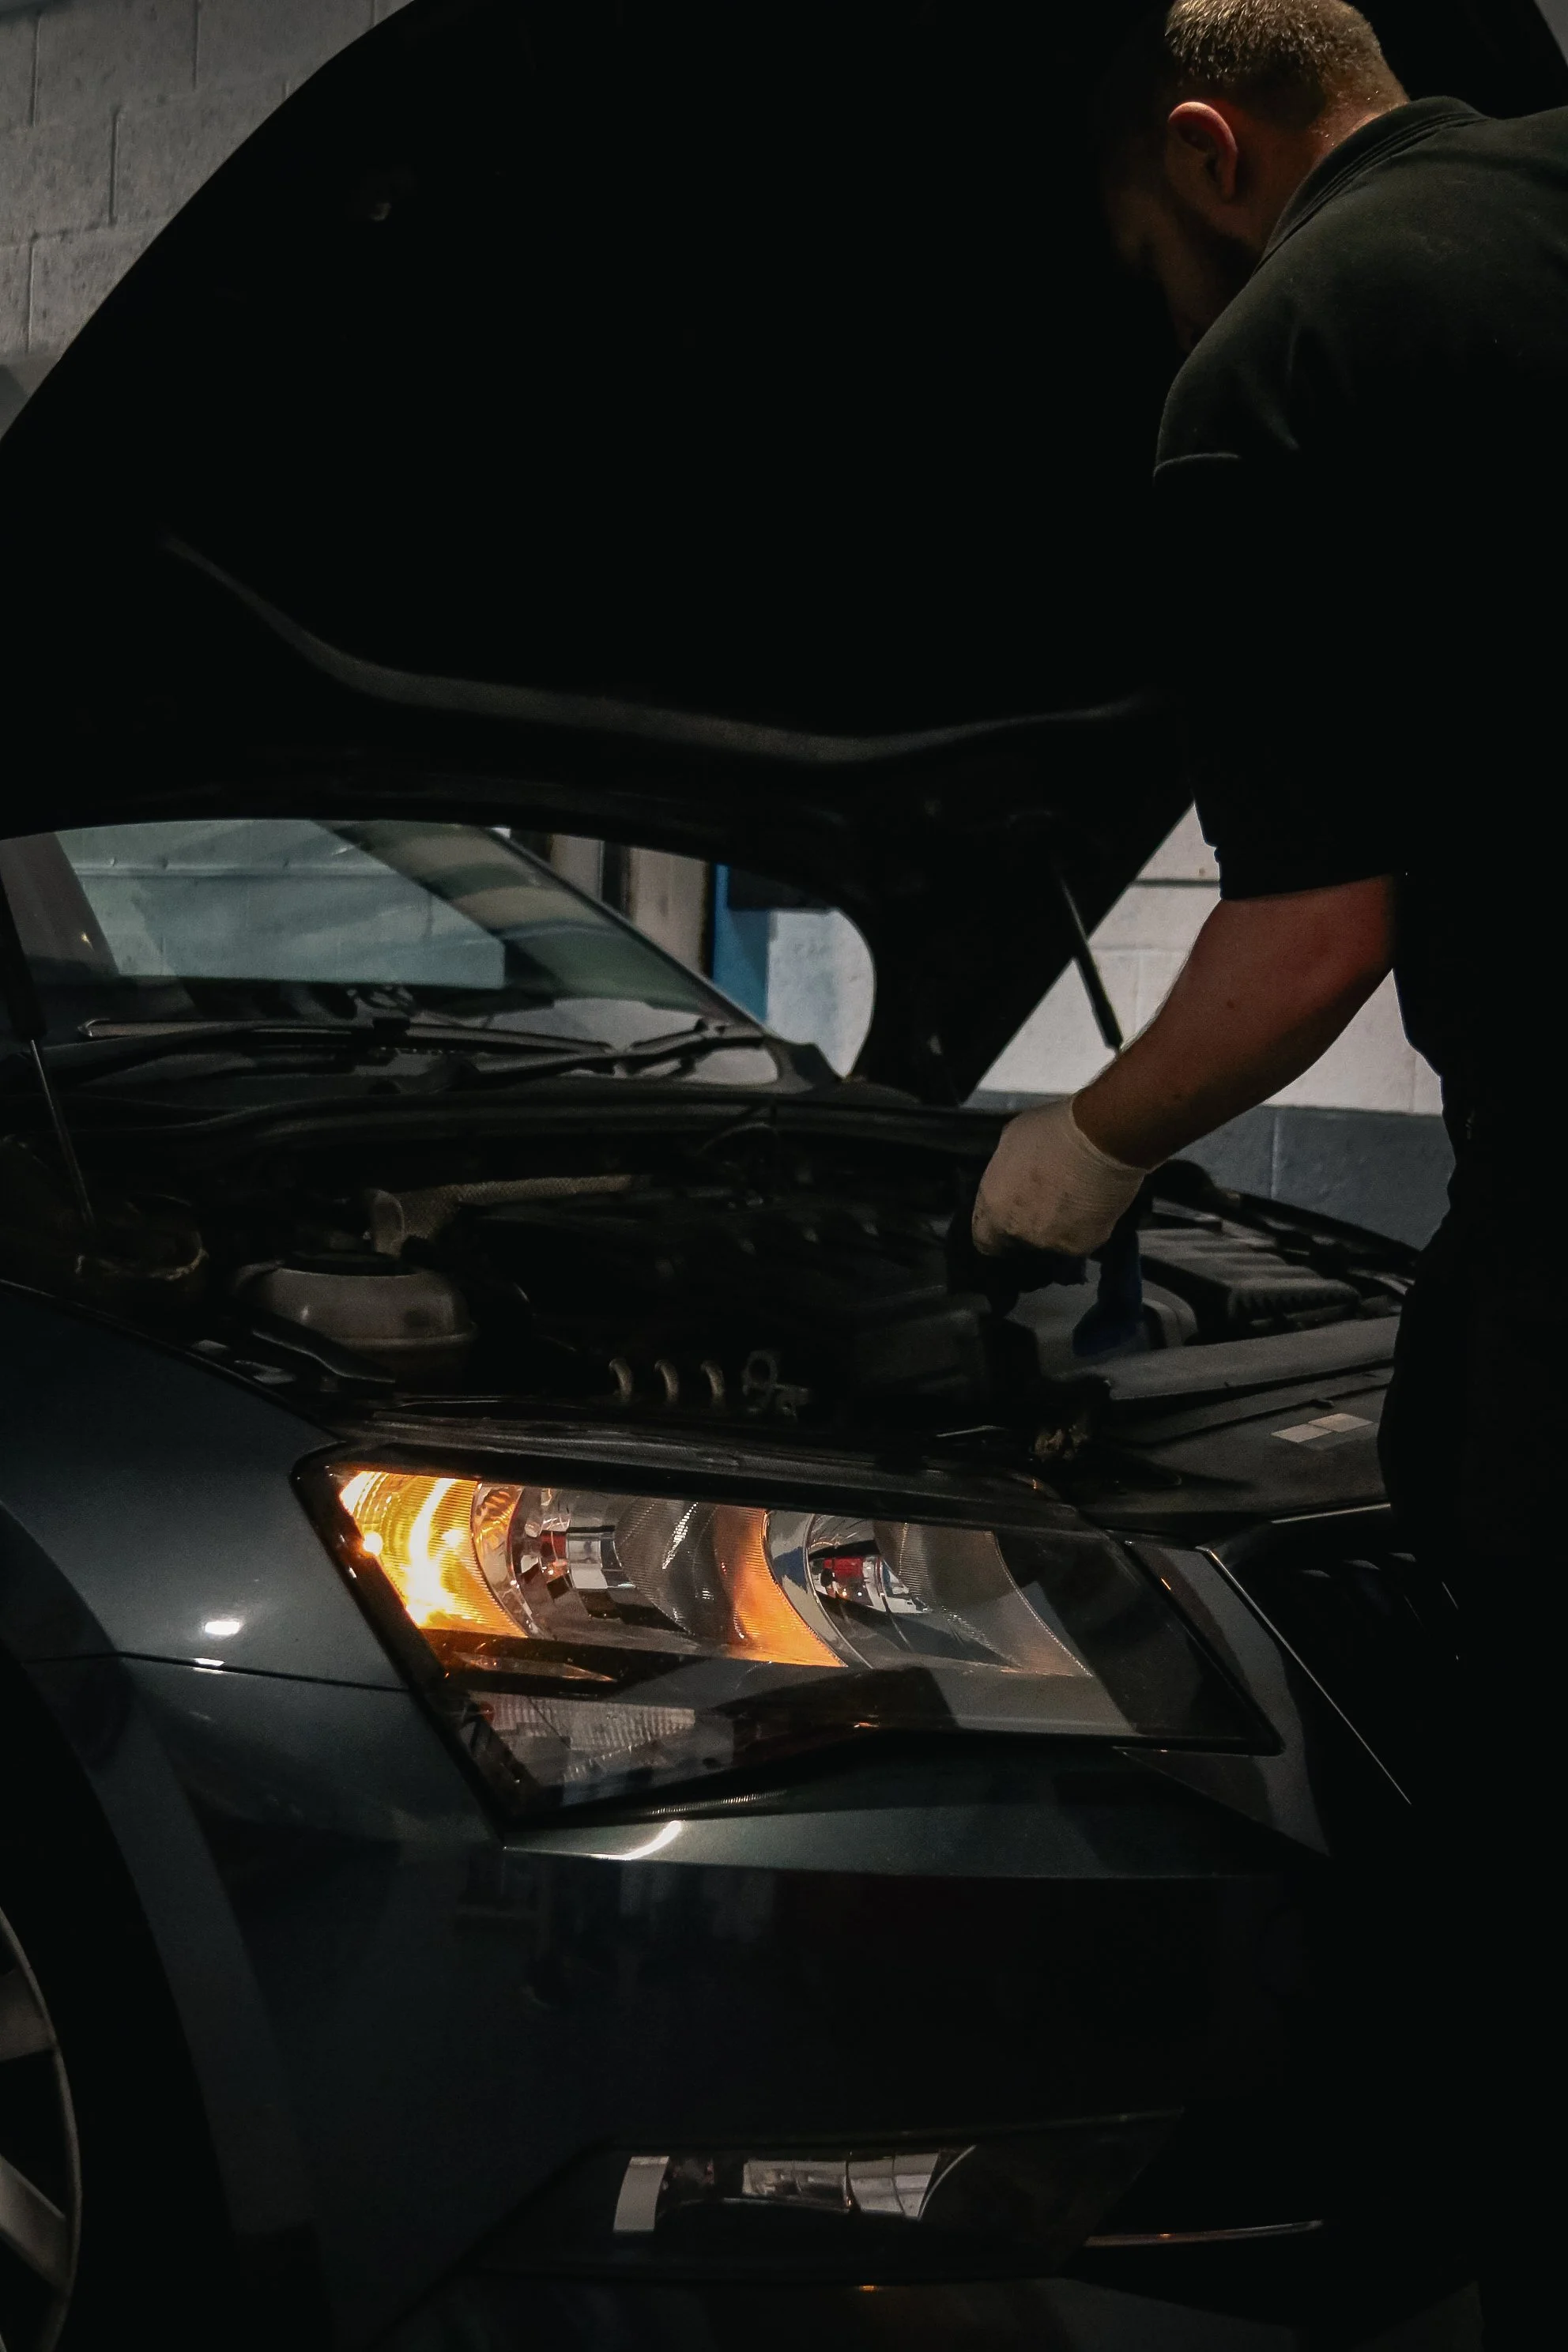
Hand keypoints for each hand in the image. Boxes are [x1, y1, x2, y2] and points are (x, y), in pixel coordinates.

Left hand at [973, 1098, 1148, 1257]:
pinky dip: (1084, 1227)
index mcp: (995, 1206)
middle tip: (1045, 1203)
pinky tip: (1093, 1206)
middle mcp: (1020, 1231)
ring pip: (1050, 1243)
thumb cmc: (1053, 1130)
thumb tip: (1011, 1174)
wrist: (1102, 1138)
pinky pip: (1079, 1240)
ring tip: (1073, 1201)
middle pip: (1018, 1241)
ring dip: (1057, 1227)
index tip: (1008, 1218)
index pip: (984, 1239)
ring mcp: (1053, 1242)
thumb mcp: (1012, 1140)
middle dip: (1028, 1226)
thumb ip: (1005, 1168)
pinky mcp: (1085, 1245)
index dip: (995, 1230)